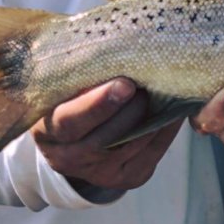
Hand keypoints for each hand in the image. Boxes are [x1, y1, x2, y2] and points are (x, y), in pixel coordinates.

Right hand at [31, 78, 179, 194]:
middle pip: (104, 138)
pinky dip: (165, 129)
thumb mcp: (63, 88)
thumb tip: (115, 47)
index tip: (125, 84)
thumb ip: (82, 75)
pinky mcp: (126, 177)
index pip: (70, 122)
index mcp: (47, 131)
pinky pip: (151, 153)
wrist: (73, 140)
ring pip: (131, 146)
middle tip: (149, 85)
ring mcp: (98, 172)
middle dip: (132, 110)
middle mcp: (69, 157)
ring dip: (152, 118)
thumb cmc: (71, 99)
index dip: (98, 104)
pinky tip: (175, 109)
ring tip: (167, 90)